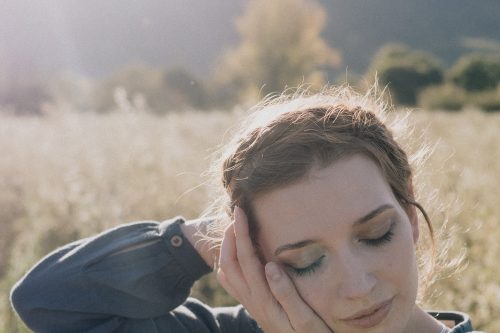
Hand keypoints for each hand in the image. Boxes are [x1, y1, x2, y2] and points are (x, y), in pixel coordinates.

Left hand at [217, 207, 331, 332]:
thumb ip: (286, 293)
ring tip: (234, 229)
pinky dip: (228, 265)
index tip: (240, 211)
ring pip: (227, 272)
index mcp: (264, 298)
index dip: (241, 233)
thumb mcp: (304, 320)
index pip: (246, 259)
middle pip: (230, 263)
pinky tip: (234, 257)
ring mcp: (251, 305)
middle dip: (230, 235)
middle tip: (236, 214)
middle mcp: (252, 300)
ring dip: (227, 248)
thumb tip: (269, 265)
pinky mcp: (254, 307)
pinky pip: (231, 284)